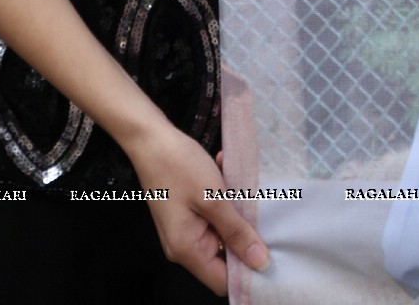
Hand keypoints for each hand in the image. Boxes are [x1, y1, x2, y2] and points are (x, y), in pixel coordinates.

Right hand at [124, 121, 268, 296]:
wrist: (149, 136)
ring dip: (232, 209)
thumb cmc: (178, 166)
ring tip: (235, 182)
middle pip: (224, 255)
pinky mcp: (184, 212)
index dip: (247, 271)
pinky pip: (210, 215)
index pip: (223, 281)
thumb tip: (261, 263)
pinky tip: (222, 170)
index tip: (270, 251)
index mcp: (187, 250)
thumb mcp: (213, 199)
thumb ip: (237, 232)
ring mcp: (182, 228)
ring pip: (220, 231)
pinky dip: (220, 197)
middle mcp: (183, 246)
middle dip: (242, 233)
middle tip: (257, 209)